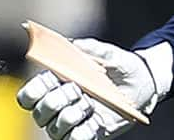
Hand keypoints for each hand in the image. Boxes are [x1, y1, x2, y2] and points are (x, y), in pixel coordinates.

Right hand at [16, 38, 163, 139]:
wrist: (142, 83)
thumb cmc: (120, 67)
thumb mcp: (109, 54)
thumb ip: (91, 48)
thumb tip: (72, 44)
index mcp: (57, 83)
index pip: (30, 93)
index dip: (34, 89)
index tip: (51, 79)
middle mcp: (60, 105)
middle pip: (39, 112)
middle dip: (54, 101)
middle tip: (75, 90)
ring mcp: (73, 122)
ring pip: (55, 128)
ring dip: (69, 116)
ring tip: (88, 105)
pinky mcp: (88, 133)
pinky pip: (75, 139)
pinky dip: (82, 131)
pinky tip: (94, 120)